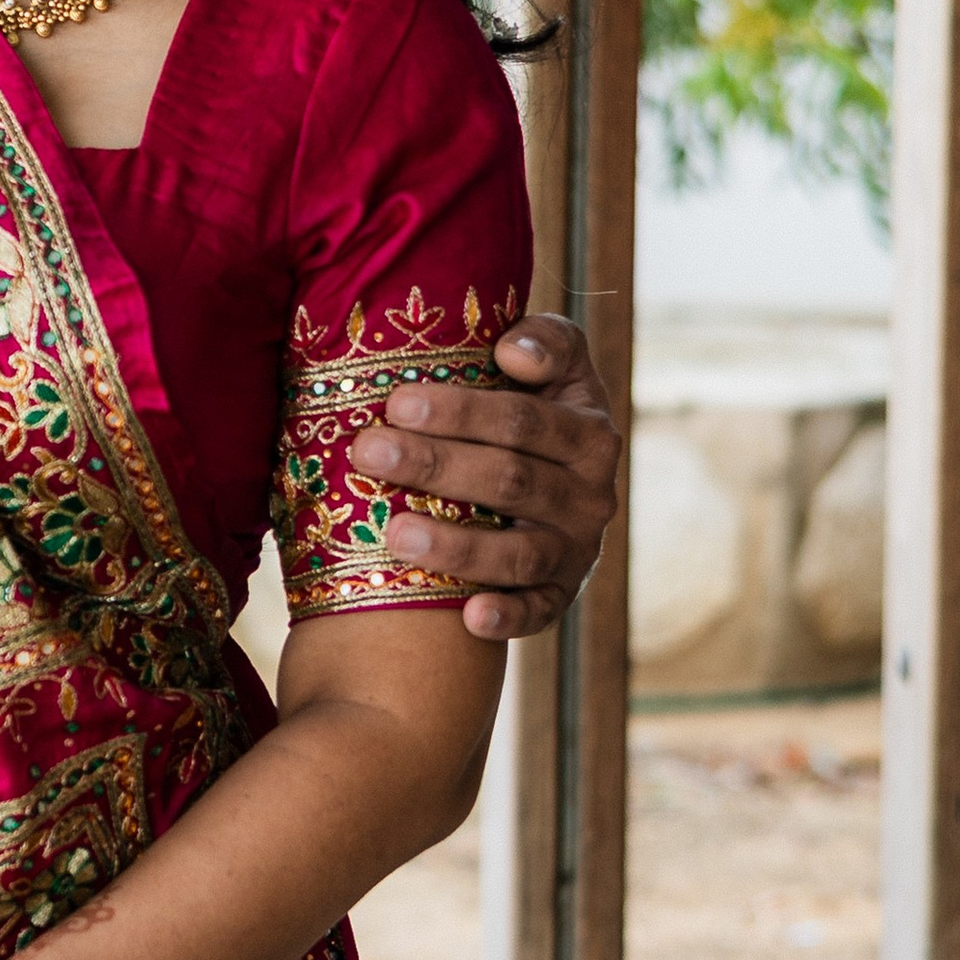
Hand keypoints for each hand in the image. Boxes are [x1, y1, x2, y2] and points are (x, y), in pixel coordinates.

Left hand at [350, 310, 619, 641]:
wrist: (560, 477)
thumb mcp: (554, 365)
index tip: (398, 402)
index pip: (524, 421)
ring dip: (458, 545)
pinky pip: (540, 611)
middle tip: (369, 453)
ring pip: (520, 551)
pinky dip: (510, 617)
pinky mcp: (561, 593)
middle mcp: (591, 493)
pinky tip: (469, 617)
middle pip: (511, 480)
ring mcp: (576, 548)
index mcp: (588, 431)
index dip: (462, 412)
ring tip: (396, 533)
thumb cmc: (532, 408)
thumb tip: (513, 352)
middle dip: (435, 466)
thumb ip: (546, 342)